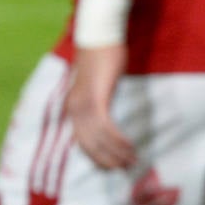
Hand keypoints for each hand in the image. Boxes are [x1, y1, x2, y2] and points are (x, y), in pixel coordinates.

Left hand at [64, 45, 134, 169]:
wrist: (99, 35)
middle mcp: (73, 107)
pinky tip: (130, 146)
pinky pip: (105, 127)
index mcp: (72, 105)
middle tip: (124, 169)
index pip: (80, 142)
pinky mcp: (96, 98)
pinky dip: (117, 140)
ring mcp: (83, 102)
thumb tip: (105, 116)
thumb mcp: (95, 84)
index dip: (95, 158)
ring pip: (98, 139)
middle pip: (88, 145)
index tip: (110, 168)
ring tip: (131, 160)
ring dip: (116, 153)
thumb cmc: (100, 57)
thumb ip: (97, 100)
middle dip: (106, 160)